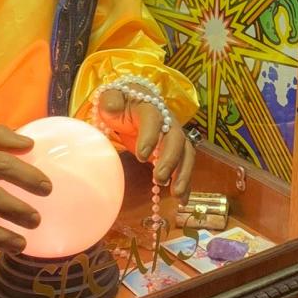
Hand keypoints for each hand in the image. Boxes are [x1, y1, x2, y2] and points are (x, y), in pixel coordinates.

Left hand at [97, 87, 193, 201]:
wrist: (134, 101)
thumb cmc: (121, 102)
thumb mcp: (111, 96)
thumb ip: (111, 100)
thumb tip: (113, 107)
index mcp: (150, 107)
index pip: (154, 119)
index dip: (150, 136)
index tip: (141, 156)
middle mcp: (167, 122)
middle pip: (176, 139)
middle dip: (170, 160)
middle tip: (159, 179)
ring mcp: (173, 137)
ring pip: (186, 154)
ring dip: (183, 174)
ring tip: (177, 194)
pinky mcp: (174, 151)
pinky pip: (184, 166)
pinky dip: (186, 183)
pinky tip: (182, 200)